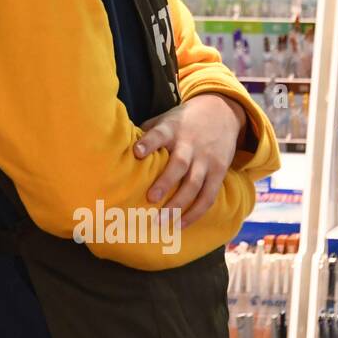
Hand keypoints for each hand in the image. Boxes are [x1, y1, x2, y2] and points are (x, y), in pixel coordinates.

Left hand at [134, 94, 245, 227]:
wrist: (221, 112)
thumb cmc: (182, 121)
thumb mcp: (165, 119)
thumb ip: (146, 133)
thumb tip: (115, 148)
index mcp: (172, 129)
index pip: (159, 134)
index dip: (149, 142)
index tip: (137, 152)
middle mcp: (190, 144)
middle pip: (179, 164)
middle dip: (165, 182)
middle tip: (151, 198)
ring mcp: (206, 159)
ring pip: (194, 184)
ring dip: (179, 204)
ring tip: (163, 220)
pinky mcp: (219, 172)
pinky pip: (208, 196)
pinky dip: (196, 212)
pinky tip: (181, 224)